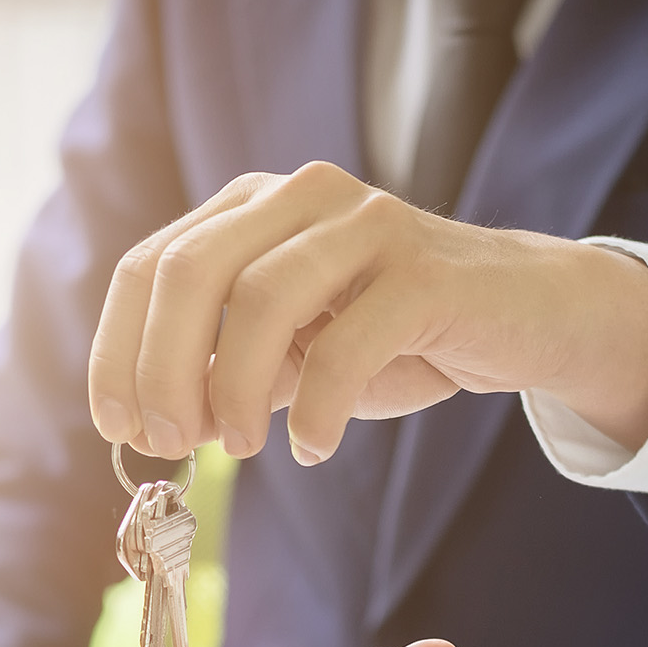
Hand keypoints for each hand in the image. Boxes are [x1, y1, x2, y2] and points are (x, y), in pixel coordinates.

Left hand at [87, 161, 647, 463]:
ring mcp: (368, 225)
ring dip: (232, 387)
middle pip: (190, 271)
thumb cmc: (399, 336)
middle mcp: (302, 196)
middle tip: (171, 445)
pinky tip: (312, 446)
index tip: (119, 429)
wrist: (529, 317)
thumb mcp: (295, 355)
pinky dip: (317, 408)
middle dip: (162, 370)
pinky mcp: (427, 272)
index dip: (118, 353)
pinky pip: (349, 341)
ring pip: (261, 297)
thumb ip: (226, 373)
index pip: (149, 267)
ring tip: (243, 450)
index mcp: (253, 207)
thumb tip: (155, 423)